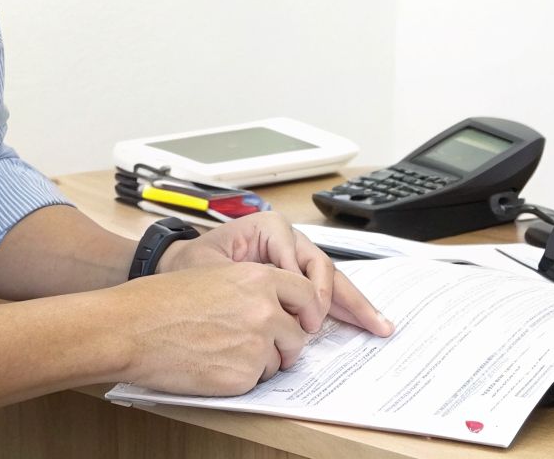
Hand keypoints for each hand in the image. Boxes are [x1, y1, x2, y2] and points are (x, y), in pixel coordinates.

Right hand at [107, 261, 320, 395]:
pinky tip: (212, 365)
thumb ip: (253, 287)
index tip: (306, 321)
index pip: (307, 294)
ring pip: (277, 361)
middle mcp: (265, 310)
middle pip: (298, 334)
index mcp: (259, 278)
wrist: (133, 328)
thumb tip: (278, 305)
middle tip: (264, 346)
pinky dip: (239, 378)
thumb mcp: (216, 275)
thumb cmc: (162, 301)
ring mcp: (256, 345)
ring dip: (260, 361)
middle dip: (285, 343)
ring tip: (223, 352)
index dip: (307, 311)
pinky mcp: (242, 376)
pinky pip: (255, 381)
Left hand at [162, 212, 393, 337]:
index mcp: (269, 229)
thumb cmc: (189, 266)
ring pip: (329, 281)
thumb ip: (249, 278)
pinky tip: (361, 321)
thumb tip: (284, 296)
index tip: (307, 317)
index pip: (302, 257)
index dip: (309, 289)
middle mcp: (286, 241)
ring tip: (377, 324)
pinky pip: (319, 291)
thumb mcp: (213, 267)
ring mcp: (291, 260)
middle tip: (370, 322)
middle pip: (324, 269)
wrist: (176, 271)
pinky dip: (339, 308)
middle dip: (349, 298)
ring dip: (352, 304)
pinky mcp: (290, 278)